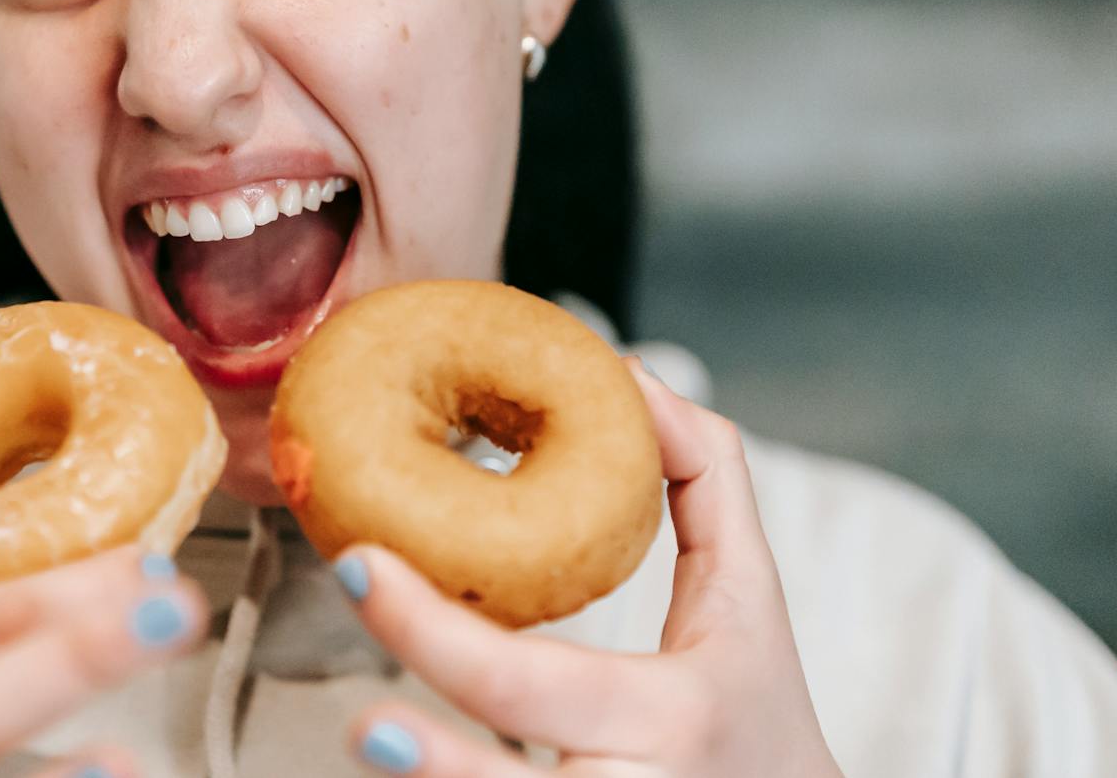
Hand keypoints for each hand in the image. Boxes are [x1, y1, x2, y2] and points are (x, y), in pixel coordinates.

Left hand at [333, 366, 842, 776]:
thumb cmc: (758, 708)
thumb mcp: (751, 596)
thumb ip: (705, 479)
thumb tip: (631, 378)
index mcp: (668, 713)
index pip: (530, 679)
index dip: (434, 631)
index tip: (359, 568)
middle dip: (428, 766)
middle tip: (359, 724)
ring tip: (372, 744)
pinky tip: (408, 768)